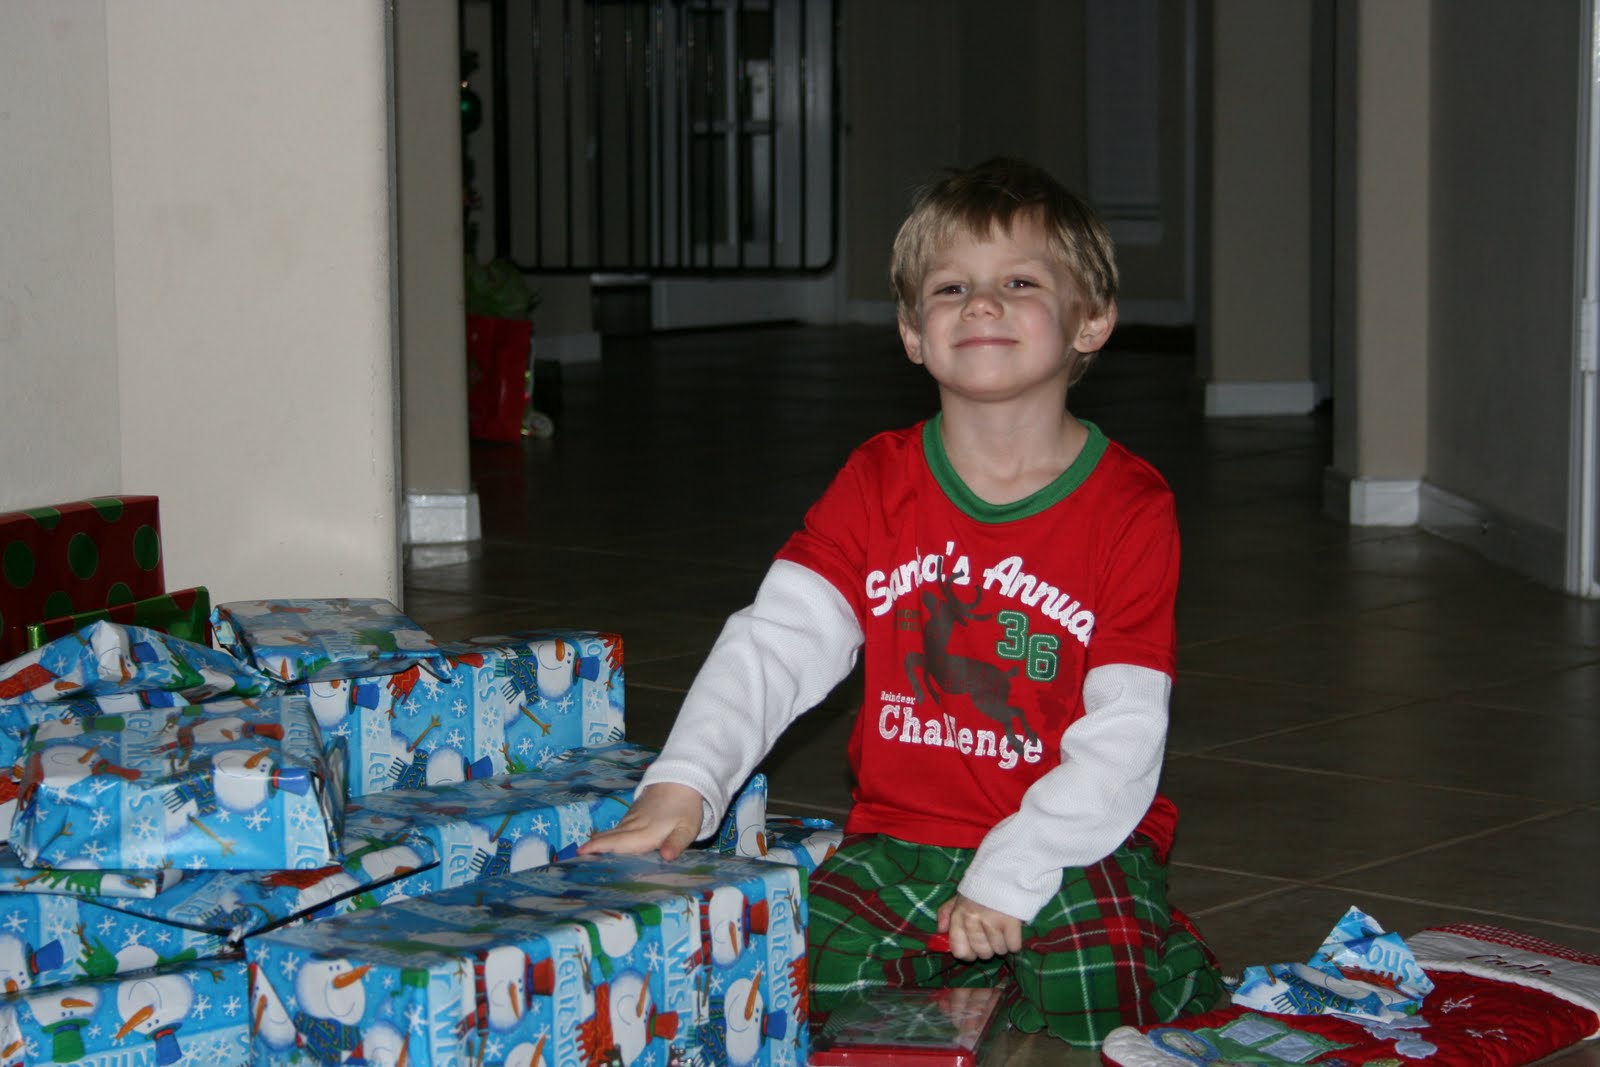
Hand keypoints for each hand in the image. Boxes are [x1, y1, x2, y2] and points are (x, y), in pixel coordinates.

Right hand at [578, 782, 704, 859]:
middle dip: (593, 847)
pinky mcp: (634, 814)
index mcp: (645, 832)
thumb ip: (676, 843)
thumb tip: (667, 857)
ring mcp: (632, 818)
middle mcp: (634, 826)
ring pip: (613, 832)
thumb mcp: (687, 828)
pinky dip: (608, 836)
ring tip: (585, 854)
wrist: (682, 779)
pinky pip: (618, 828)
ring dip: (599, 842)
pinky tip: (605, 843)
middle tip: (575, 857)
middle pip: (610, 838)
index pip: (619, 842)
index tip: (581, 851)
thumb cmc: (686, 808)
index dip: (600, 847)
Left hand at [936, 892, 1022, 961]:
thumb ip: (946, 912)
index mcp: (958, 915)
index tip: (977, 947)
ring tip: (1004, 927)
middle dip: (990, 947)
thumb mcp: (960, 896)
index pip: (960, 951)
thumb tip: (940, 930)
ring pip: (999, 950)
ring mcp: (991, 921)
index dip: (970, 953)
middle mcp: (972, 920)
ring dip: (1004, 943)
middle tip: (994, 932)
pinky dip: (1015, 942)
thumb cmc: (981, 886)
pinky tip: (1013, 929)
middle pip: (983, 953)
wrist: (1005, 870)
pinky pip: (1013, 946)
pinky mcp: (1010, 922)